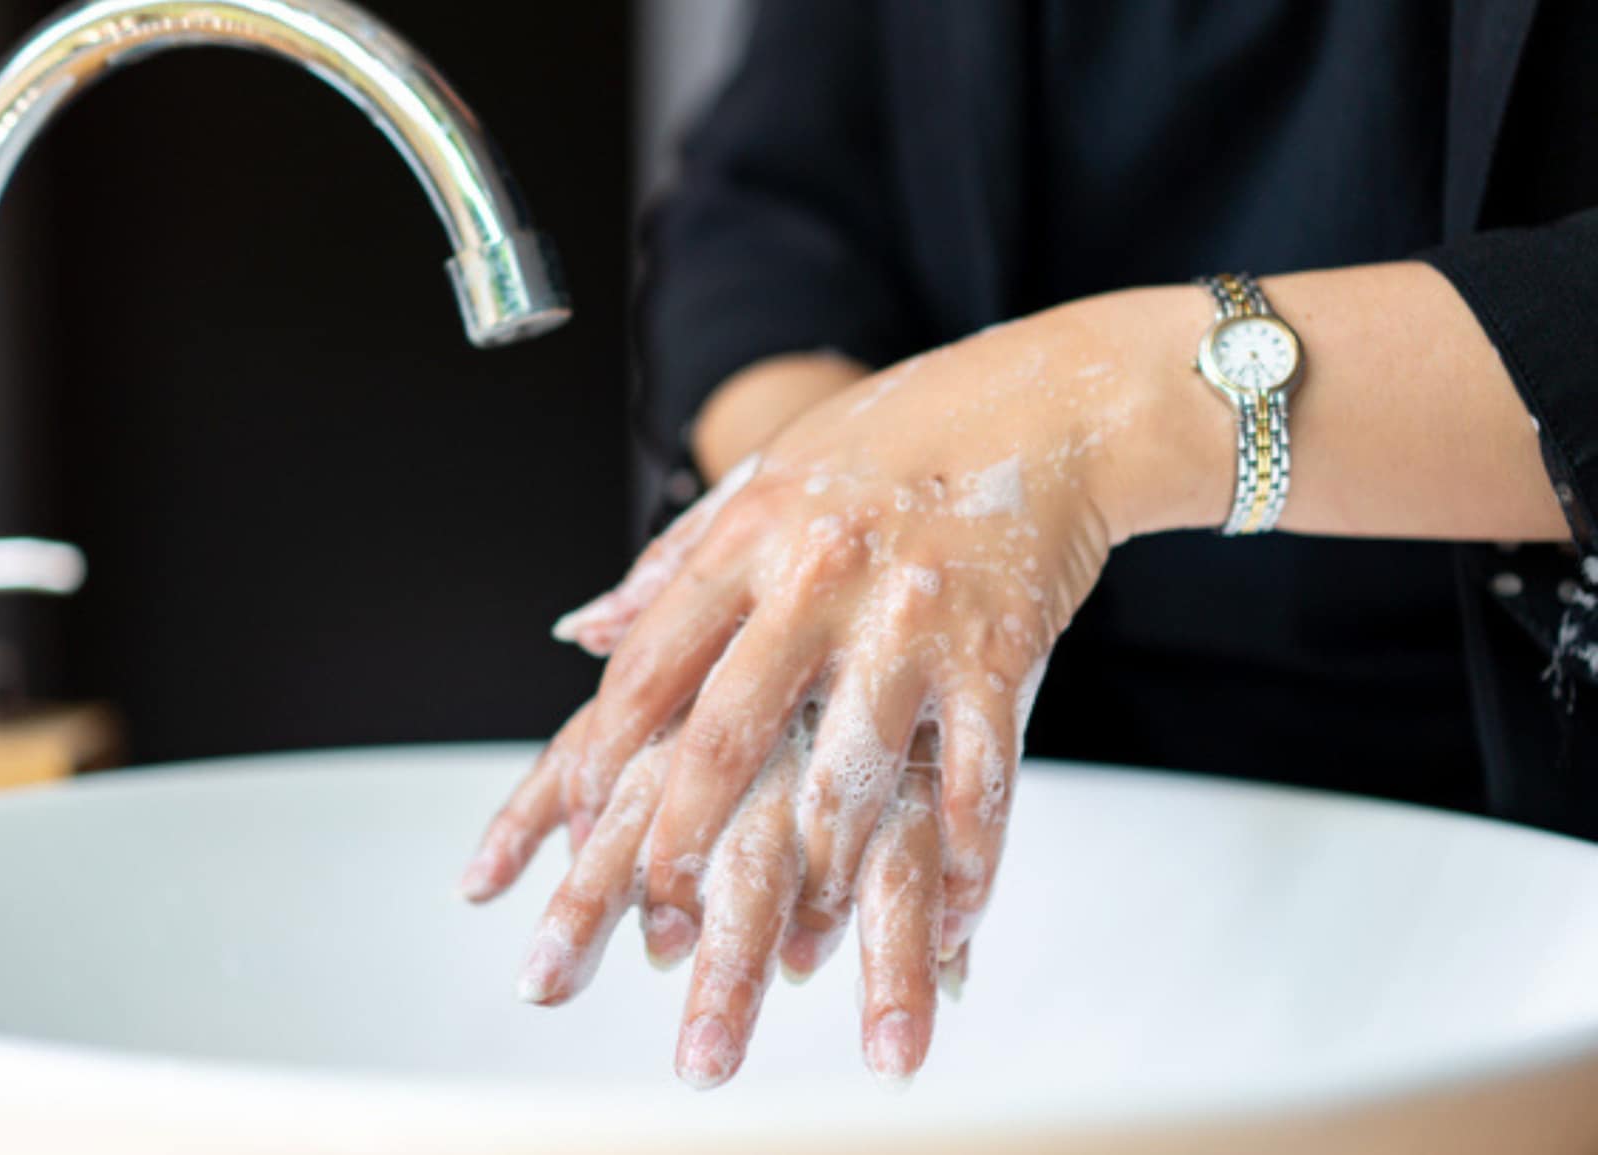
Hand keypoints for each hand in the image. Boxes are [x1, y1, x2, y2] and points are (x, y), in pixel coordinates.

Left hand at [463, 292, 1217, 1086]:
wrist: (1050, 404)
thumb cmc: (894, 441)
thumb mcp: (764, 484)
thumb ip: (670, 564)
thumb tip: (578, 632)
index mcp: (750, 539)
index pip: (649, 665)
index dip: (605, 757)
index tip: (581, 827)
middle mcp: (819, 581)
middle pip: (729, 732)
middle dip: (684, 838)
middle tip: (656, 917)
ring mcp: (912, 620)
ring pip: (852, 772)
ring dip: (821, 874)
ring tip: (795, 949)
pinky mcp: (1002, 652)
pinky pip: (979, 777)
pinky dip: (966, 860)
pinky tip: (950, 922)